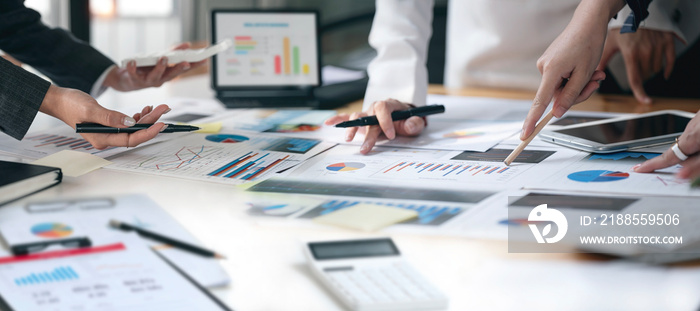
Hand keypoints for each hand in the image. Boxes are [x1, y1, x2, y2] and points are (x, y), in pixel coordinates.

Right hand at [39, 85, 169, 148]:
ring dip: (147, 119)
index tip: (161, 124)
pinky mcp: (109, 125)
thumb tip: (130, 122)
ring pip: (133, 128)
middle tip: (165, 109)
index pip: (131, 139)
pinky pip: (128, 124)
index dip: (148, 133)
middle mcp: (107, 138)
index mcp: (102, 139)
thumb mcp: (91, 109)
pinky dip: (138, 117)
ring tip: (158, 107)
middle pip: (135, 134)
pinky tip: (145, 110)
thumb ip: (110, 117)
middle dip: (152, 122)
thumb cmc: (70, 104)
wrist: (59, 100)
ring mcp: (108, 132)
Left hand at [104, 42, 206, 91]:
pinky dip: (133, 68)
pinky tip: (133, 61)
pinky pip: (134, 74)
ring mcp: (147, 81)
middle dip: (179, 68)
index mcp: (168, 74)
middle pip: (171, 75)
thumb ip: (174, 52)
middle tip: (186, 62)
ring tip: (163, 58)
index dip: (194, 66)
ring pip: (155, 76)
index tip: (204, 60)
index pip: (184, 70)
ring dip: (160, 67)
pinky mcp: (134, 80)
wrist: (126, 80)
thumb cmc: (146, 69)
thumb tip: (187, 45)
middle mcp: (160, 79)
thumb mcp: (161, 59)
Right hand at [324, 99, 424, 153]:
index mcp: (389, 105)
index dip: (386, 121)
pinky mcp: (360, 120)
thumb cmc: (406, 119)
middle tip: (366, 148)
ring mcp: (366, 114)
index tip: (390, 135)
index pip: (384, 109)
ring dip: (352, 127)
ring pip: (357, 117)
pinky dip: (337, 119)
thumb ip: (414, 123)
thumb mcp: (414, 121)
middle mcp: (375, 108)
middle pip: (369, 118)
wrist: (401, 117)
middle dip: (368, 134)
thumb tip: (410, 124)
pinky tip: (328, 123)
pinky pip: (347, 117)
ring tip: (349, 139)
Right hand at [521, 0, 621, 139]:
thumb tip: (557, 112)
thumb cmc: (588, 43)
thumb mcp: (585, 73)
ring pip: (562, 88)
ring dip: (580, 85)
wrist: (588, 22)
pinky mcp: (551, 63)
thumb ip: (570, 96)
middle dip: (578, 94)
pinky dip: (576, 78)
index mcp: (551, 71)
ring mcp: (546, 65)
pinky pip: (562, 79)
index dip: (532, 120)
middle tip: (595, 83)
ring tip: (596, 73)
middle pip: (557, 96)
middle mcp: (544, 68)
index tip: (526, 134)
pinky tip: (587, 69)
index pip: (539, 102)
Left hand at [597, 28, 675, 103]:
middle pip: (645, 75)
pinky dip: (667, 69)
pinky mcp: (667, 41)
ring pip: (656, 69)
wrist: (636, 11)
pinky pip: (670, 60)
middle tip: (633, 66)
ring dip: (650, 70)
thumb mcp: (610, 43)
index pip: (636, 79)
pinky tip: (664, 74)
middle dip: (639, 75)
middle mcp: (646, 51)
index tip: (645, 101)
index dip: (640, 92)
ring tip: (642, 61)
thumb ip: (603, 60)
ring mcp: (658, 46)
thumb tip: (594, 75)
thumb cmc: (622, 27)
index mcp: (631, 53)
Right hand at [634, 113, 699, 179]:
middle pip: (680, 150)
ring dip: (693, 151)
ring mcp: (696, 122)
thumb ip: (695, 165)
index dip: (652, 165)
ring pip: (689, 142)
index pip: (667, 156)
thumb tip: (679, 177)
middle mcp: (690, 128)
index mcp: (690, 138)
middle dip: (683, 160)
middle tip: (691, 168)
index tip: (639, 169)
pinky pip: (695, 135)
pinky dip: (697, 142)